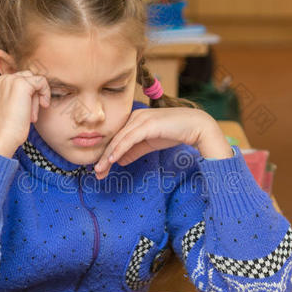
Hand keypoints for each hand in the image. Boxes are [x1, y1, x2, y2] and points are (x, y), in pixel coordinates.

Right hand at [0, 71, 50, 157]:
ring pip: (34, 82)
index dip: (27, 97)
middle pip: (27, 80)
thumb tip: (32, 94)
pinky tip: (44, 105)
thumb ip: (17, 97)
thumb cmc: (7, 128)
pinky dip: (46, 93)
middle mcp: (2, 80)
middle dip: (33, 98)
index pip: (19, 82)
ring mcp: (11, 80)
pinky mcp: (22, 84)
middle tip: (31, 116)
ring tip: (32, 116)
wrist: (3, 136)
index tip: (26, 113)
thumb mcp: (10, 108)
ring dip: (37, 99)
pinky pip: (41, 81)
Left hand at [94, 107, 232, 178]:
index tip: (99, 170)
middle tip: (96, 173)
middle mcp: (134, 117)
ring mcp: (140, 119)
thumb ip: (134, 150)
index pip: (115, 139)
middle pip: (114, 139)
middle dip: (103, 158)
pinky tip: (112, 160)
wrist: (195, 125)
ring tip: (100, 170)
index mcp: (133, 120)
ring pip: (118, 140)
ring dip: (108, 156)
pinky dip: (119, 150)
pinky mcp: (147, 124)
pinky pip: (128, 139)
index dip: (106, 155)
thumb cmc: (174, 132)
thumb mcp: (149, 144)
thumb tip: (118, 160)